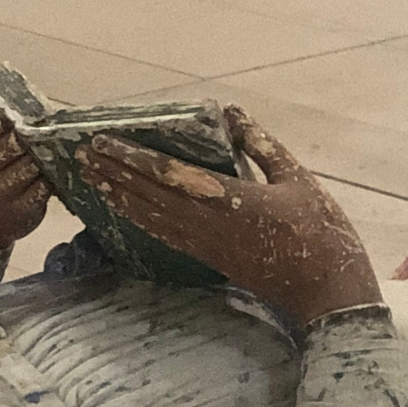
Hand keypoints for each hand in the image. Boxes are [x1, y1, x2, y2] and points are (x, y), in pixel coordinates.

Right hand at [0, 112, 50, 250]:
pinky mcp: (21, 210)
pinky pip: (41, 189)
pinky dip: (50, 179)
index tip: (13, 117)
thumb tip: (26, 108)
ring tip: (55, 148)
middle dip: (27, 138)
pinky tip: (57, 171)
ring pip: (28, 168)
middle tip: (43, 130)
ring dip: (43, 158)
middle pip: (8, 148)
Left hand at [75, 105, 381, 327]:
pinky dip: (143, 221)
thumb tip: (234, 115)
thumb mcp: (298, 180)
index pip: (167, 176)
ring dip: (121, 199)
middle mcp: (209, 225)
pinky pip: (167, 236)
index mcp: (230, 200)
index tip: (103, 142)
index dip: (132, 158)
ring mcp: (208, 246)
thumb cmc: (320, 232)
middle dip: (114, 175)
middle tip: (82, 156)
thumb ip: (264, 147)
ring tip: (94, 181)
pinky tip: (129, 213)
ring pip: (153, 220)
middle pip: (149, 197)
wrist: (325, 291)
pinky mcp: (213, 260)